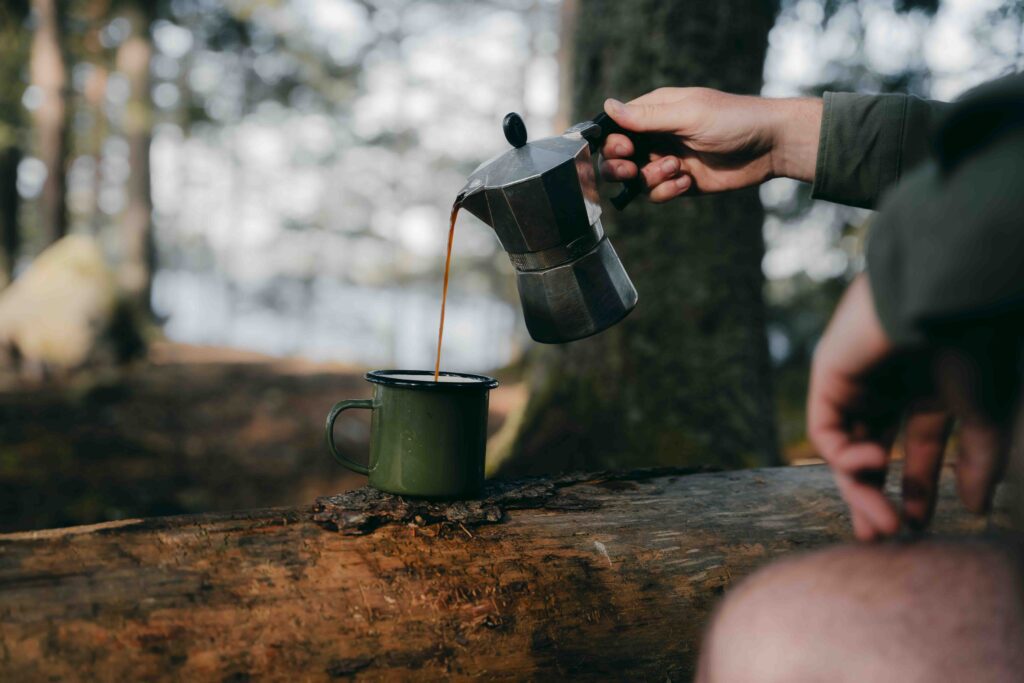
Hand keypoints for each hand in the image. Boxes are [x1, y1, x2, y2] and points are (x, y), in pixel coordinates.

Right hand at [599, 88, 821, 201]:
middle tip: (632, 171)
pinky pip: (656, 193)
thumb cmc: (733, 120)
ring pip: (636, 179)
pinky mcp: (680, 182)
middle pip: (618, 157)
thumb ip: (647, 116)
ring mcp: (667, 160)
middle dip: (619, 167)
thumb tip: (608, 106)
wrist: (770, 146)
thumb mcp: (688, 114)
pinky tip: (688, 182)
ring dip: (651, 179)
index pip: (616, 128)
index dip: (613, 143)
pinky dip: (667, 191)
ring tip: (678, 170)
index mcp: (655, 112)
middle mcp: (657, 136)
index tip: (624, 151)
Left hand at [807, 275, 1015, 540]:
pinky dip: (846, 455)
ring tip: (881, 525)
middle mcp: (890, 387)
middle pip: (873, 456)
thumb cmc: (974, 346)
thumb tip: (976, 507)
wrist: (945, 296)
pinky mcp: (829, 377)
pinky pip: (827, 430)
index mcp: (930, 390)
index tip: (917, 529)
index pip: (916, 452)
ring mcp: (857, 382)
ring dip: (860, 490)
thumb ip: (978, 460)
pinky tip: (875, 463)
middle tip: (883, 539)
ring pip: (846, 450)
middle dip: (876, 499)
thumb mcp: (983, 412)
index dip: (916, 491)